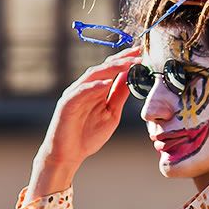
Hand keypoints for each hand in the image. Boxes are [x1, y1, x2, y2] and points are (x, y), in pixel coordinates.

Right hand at [23, 44, 140, 203]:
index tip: (141, 54)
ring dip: (110, 69)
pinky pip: (80, 92)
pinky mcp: (67, 104)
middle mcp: (85, 88)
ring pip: (92, 76)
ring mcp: (75, 94)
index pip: (111, 70)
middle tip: (137, 53)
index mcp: (96, 89)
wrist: (67, 155)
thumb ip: (119, 95)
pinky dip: (93, 86)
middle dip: (120, 60)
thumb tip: (130, 77)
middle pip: (103, 68)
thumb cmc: (87, 135)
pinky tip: (107, 83)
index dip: (125, 61)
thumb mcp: (111, 113)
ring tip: (126, 64)